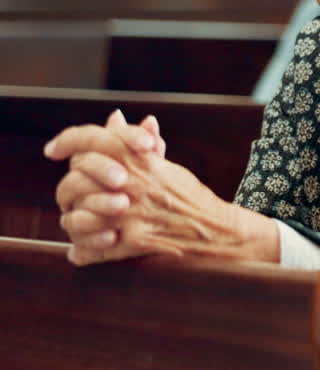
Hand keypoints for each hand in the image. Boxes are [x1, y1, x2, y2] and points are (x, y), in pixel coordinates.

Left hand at [47, 111, 276, 265]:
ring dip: (73, 222)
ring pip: (74, 217)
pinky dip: (83, 252)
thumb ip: (136, 141)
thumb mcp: (164, 164)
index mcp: (140, 159)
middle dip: (68, 189)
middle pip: (74, 180)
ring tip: (79, 222)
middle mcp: (131, 183)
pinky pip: (90, 249)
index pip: (90, 140)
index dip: (66, 141)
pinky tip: (83, 250)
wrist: (215, 229)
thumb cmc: (189, 195)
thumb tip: (115, 116)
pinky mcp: (132, 242)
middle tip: (71, 196)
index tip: (53, 150)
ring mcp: (130, 214)